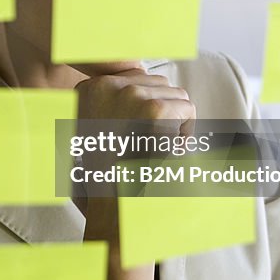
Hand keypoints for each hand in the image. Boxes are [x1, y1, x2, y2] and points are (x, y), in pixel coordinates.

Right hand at [75, 64, 194, 242]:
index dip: (145, 106)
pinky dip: (186, 132)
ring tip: (159, 148)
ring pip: (176, 94)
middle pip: (158, 83)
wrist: (114, 202)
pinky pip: (187, 109)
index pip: (136, 77)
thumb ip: (111, 101)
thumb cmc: (109, 172)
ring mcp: (132, 95)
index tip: (137, 131)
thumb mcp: (94, 128)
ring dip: (176, 122)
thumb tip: (141, 79)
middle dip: (164, 112)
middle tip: (151, 143)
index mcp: (91, 88)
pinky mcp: (155, 110)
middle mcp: (109, 85)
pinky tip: (168, 151)